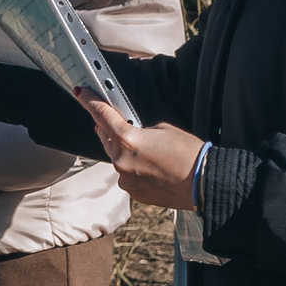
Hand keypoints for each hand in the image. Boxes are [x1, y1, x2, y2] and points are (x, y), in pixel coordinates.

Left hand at [84, 100, 204, 210]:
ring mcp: (125, 179)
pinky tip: (152, 168)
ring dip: (125, 152)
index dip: (89, 101)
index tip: (81, 92)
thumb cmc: (189, 154)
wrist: (204, 184)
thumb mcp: (164, 129)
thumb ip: (140, 129)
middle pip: (106, 139)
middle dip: (109, 129)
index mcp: (128, 140)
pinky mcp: (133, 193)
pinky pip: (127, 175)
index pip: (102, 115)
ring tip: (148, 151)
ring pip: (117, 159)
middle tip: (114, 121)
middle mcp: (121, 161)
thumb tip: (131, 134)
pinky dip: (134, 169)